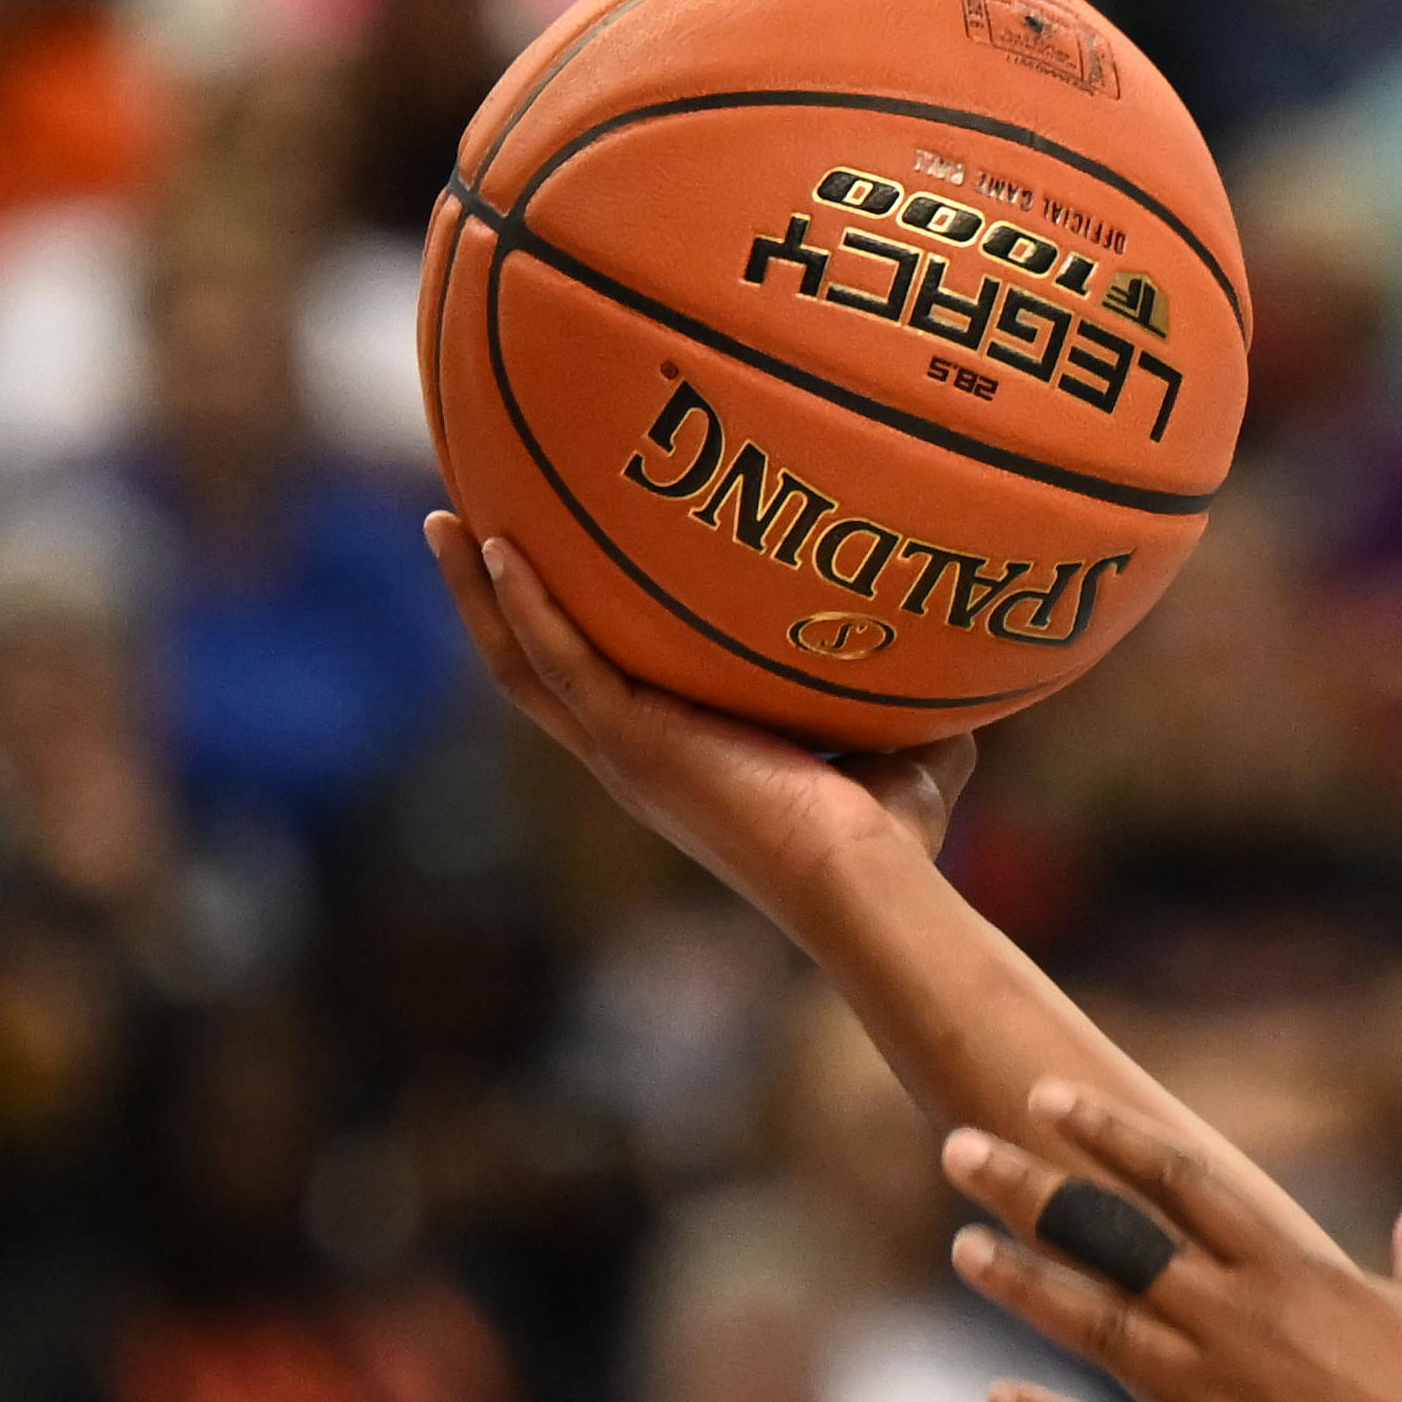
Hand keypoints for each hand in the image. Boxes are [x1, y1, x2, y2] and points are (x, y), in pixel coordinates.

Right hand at [431, 515, 973, 920]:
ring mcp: (625, 754)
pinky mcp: (633, 745)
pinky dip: (526, 607)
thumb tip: (957, 661)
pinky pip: (558, 663)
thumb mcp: (897, 753)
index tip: (543, 566)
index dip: (561, 629)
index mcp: (675, 759)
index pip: (597, 684)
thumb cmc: (891, 842)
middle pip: (528, 667)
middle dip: (488, 599)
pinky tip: (498, 547)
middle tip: (456, 524)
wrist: (867, 882)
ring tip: (443, 519)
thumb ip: (903, 702)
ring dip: (478, 592)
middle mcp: (635, 759)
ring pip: (519, 663)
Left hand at [938, 1077, 1401, 1401]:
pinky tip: (996, 1400)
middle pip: (1116, 1237)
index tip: (1045, 1098)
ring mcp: (1220, 1396)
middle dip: (1032, 1187)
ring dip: (1024, 1283)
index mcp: (1295, 1274)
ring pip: (1098, 1324)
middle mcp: (1243, 1321)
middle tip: (958, 1149)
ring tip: (962, 1248)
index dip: (1108, 1136)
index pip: (1182, 1182)